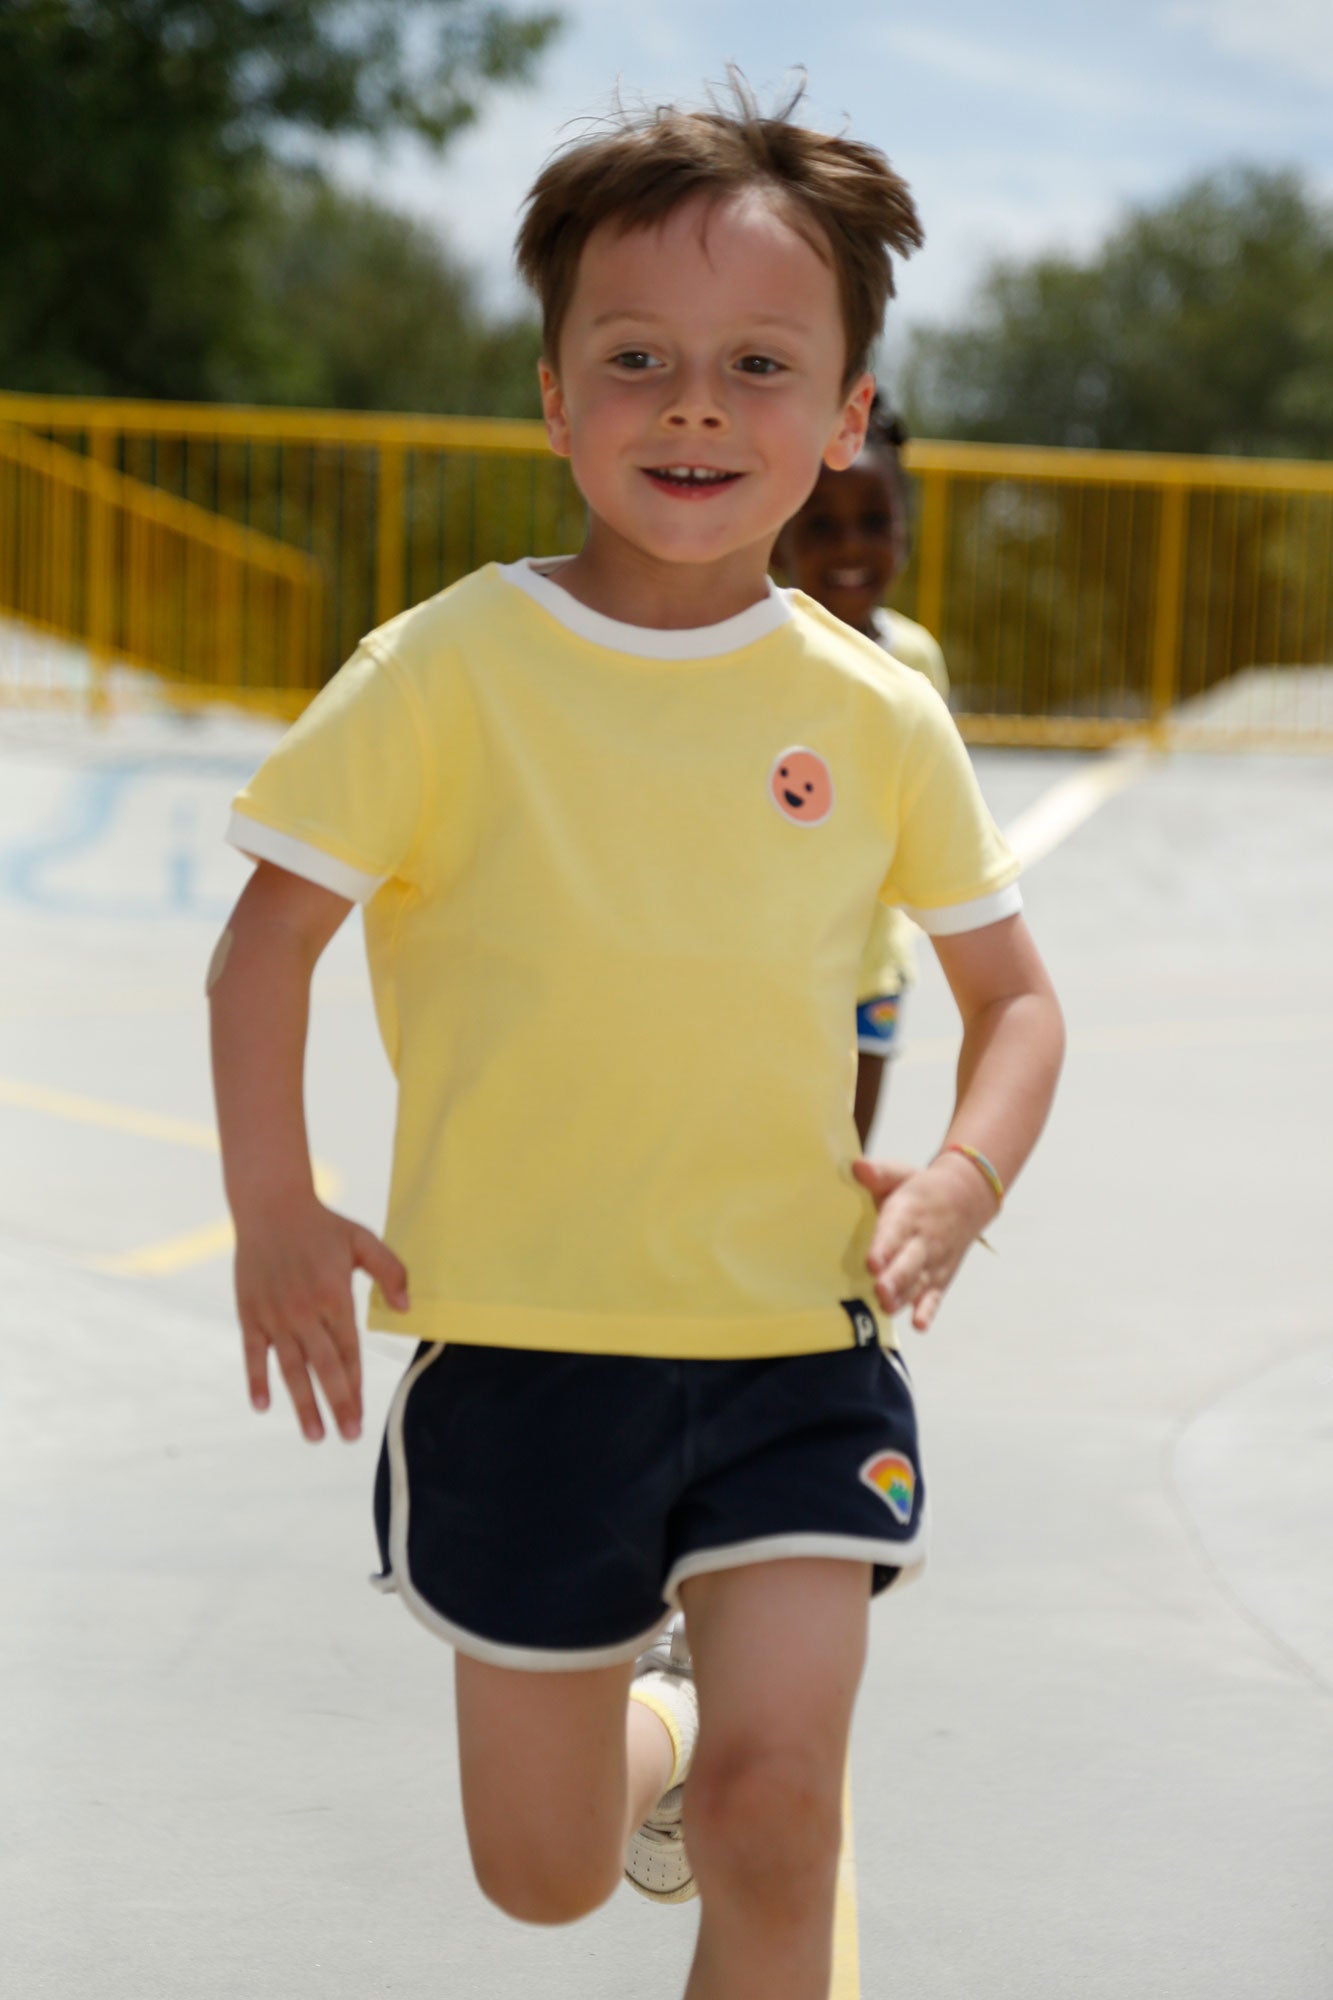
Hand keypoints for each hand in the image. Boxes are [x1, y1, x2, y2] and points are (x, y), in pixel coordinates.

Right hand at [233, 1198, 409, 1441]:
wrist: (270, 1206)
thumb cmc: (323, 1226)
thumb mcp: (364, 1241)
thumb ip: (391, 1272)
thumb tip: (407, 1309)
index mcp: (335, 1297)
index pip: (348, 1352)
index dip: (356, 1386)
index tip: (361, 1416)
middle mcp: (305, 1312)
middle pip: (324, 1368)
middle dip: (337, 1404)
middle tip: (348, 1436)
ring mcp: (275, 1315)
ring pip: (291, 1368)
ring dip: (302, 1403)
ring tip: (315, 1435)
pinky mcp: (250, 1314)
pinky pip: (254, 1353)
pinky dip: (257, 1380)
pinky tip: (263, 1405)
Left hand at [852, 1152, 994, 1332]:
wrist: (967, 1197)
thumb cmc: (920, 1188)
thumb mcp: (900, 1174)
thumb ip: (878, 1173)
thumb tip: (858, 1167)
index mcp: (908, 1213)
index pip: (894, 1231)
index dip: (883, 1247)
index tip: (871, 1262)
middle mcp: (922, 1240)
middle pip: (907, 1263)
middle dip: (893, 1278)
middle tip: (879, 1290)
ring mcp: (932, 1261)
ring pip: (917, 1283)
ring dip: (903, 1296)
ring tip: (887, 1307)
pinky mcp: (939, 1277)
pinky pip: (934, 1296)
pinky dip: (928, 1310)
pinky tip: (920, 1325)